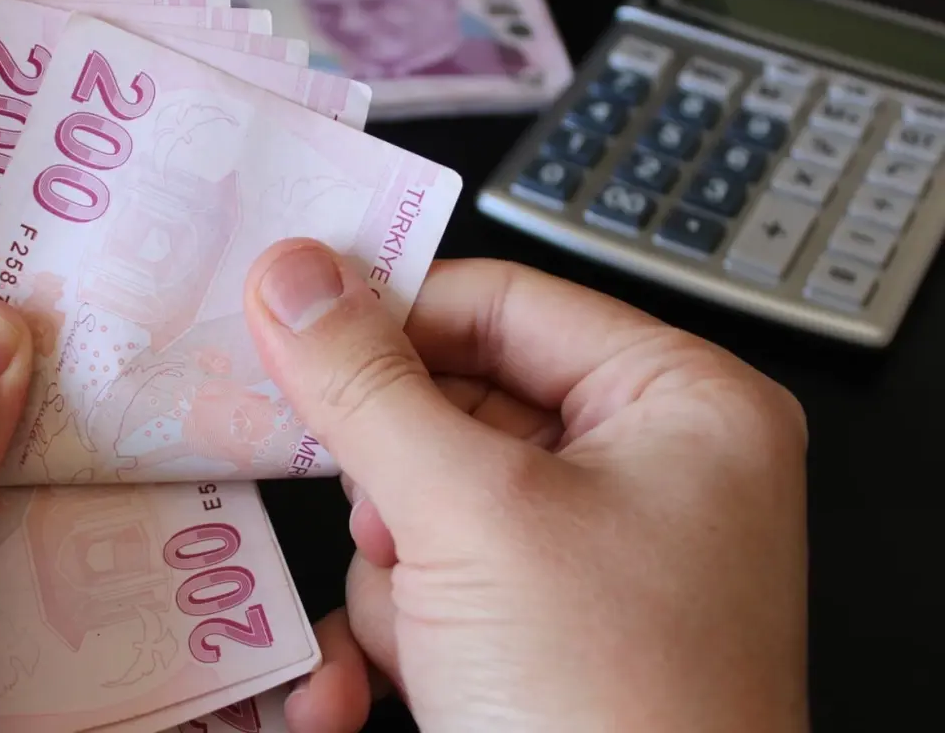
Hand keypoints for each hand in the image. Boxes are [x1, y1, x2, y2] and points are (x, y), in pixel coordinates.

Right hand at [242, 240, 808, 732]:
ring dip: (398, 566)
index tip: (289, 315)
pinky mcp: (541, 625)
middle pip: (457, 403)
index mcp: (679, 407)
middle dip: (398, 477)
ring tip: (434, 631)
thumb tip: (294, 279)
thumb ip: (366, 386)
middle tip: (382, 513)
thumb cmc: (613, 711)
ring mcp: (590, 554)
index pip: (503, 302)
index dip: (391, 309)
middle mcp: (646, 471)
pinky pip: (435, 573)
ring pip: (427, 496)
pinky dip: (401, 622)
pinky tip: (403, 679)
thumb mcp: (469, 518)